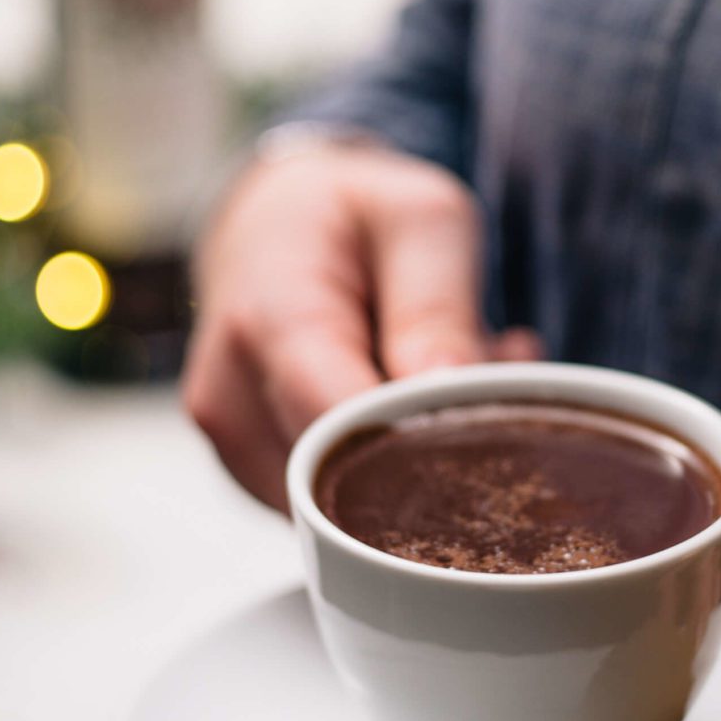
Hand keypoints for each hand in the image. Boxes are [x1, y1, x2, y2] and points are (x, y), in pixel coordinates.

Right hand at [183, 137, 539, 508]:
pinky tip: (404, 405)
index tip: (491, 425)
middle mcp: (230, 396)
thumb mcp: (422, 219)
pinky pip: (332, 503)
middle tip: (486, 381)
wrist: (273, 225)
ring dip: (413, 461)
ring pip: (346, 504)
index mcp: (269, 320)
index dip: (425, 445)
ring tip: (440, 377)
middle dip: (431, 451)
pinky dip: (386, 469)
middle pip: (347, 481)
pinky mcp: (248, 473)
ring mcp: (232, 443)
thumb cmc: (352, 216)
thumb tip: (448, 397)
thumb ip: (437, 307)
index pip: (345, 430)